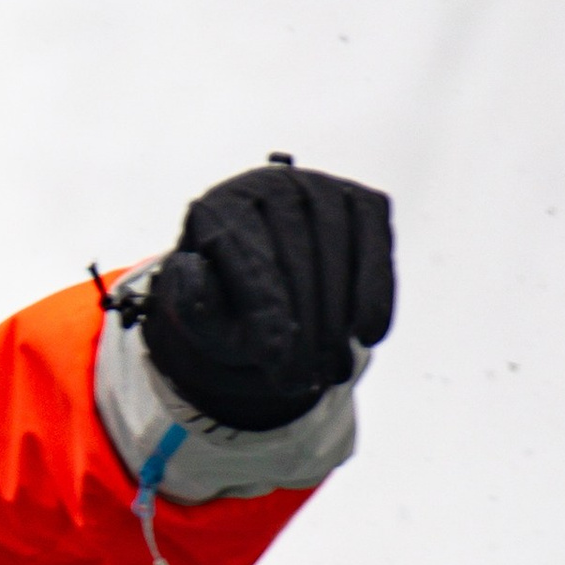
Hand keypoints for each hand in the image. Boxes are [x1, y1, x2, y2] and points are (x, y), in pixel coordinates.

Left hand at [142, 160, 394, 432]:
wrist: (267, 283)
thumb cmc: (229, 303)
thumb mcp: (203, 316)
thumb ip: (192, 301)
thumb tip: (189, 269)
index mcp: (220, 207)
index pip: (248, 260)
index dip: (265, 315)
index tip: (275, 364)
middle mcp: (270, 183)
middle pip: (294, 255)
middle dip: (303, 324)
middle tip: (302, 381)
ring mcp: (320, 186)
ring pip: (336, 248)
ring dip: (337, 315)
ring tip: (332, 370)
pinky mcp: (360, 201)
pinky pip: (374, 245)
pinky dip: (375, 290)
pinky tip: (370, 334)